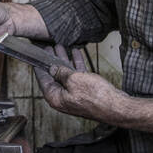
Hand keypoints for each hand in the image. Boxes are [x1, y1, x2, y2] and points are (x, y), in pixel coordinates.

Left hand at [34, 45, 152, 132]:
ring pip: (66, 74)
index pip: (42, 79)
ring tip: (60, 46)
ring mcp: (74, 95)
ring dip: (64, 59)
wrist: (117, 107)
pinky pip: (77, 76)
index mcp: (55, 97)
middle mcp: (63, 98)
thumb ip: (61, 73)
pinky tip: (76, 53)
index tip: (36, 56)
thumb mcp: (74, 80)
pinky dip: (76, 64)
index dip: (39, 66)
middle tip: (48, 48)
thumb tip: (52, 69)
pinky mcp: (85, 92)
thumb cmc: (96, 97)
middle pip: (54, 75)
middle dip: (52, 60)